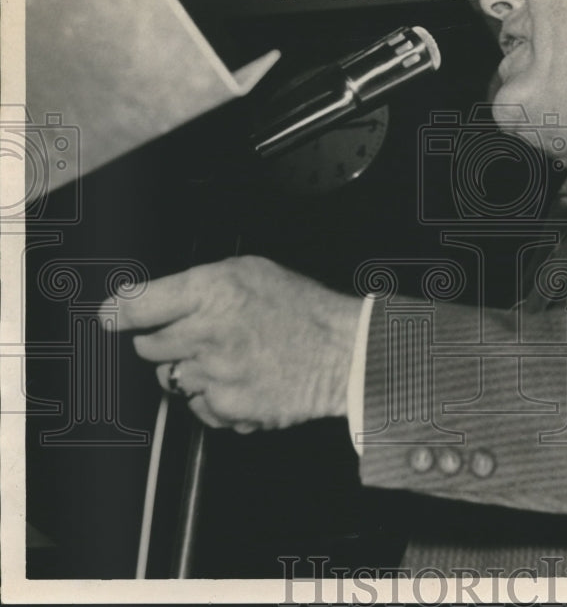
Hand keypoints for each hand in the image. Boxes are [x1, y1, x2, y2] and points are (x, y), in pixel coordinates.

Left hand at [104, 256, 362, 432]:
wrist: (343, 352)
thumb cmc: (303, 308)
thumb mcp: (252, 271)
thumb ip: (200, 284)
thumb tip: (152, 300)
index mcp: (211, 290)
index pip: (136, 304)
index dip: (118, 312)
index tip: (112, 317)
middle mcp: (207, 332)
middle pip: (147, 346)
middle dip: (164, 340)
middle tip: (196, 336)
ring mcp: (215, 374)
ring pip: (170, 379)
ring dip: (189, 370)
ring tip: (228, 359)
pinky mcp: (227, 407)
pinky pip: (198, 406)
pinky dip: (213, 398)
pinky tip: (241, 380)